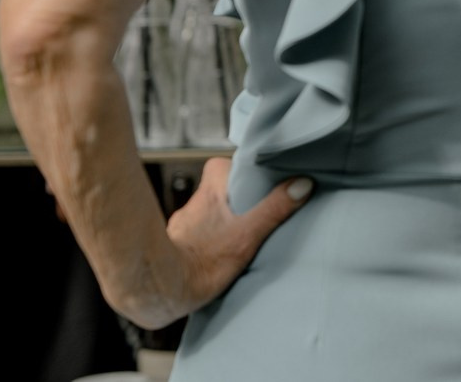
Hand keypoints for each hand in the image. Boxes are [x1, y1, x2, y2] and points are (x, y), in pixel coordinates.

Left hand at [111, 158, 312, 328]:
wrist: (157, 293)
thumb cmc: (200, 263)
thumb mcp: (246, 236)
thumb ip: (274, 209)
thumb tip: (302, 183)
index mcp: (209, 192)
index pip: (222, 166)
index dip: (239, 171)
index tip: (257, 180)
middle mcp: (191, 206)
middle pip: (217, 192)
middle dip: (234, 201)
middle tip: (253, 214)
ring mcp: (178, 228)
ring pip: (205, 216)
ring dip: (219, 224)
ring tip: (236, 240)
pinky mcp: (171, 249)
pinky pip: (194, 237)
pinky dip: (205, 243)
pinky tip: (214, 258)